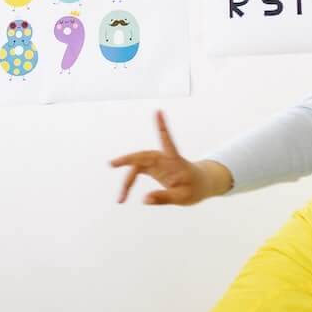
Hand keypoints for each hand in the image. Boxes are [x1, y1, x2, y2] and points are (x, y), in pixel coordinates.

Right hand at [111, 111, 225, 205]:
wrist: (199, 185)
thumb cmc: (194, 188)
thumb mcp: (183, 197)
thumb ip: (164, 198)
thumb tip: (144, 199)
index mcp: (174, 161)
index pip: (168, 141)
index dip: (162, 127)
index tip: (158, 112)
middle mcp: (163, 158)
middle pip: (142, 157)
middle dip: (128, 159)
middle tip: (112, 164)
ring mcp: (156, 163)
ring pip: (136, 167)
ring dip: (127, 181)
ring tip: (121, 198)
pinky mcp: (152, 168)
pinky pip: (136, 173)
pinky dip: (129, 184)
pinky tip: (123, 196)